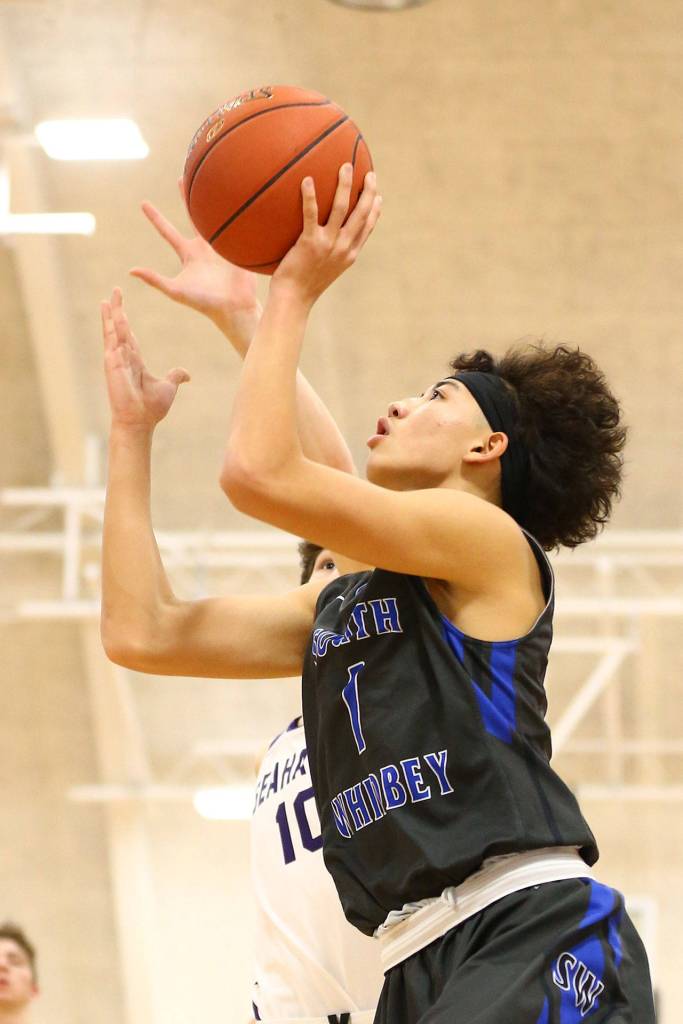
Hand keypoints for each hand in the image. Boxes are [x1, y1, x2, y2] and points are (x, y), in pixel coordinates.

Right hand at [101, 288, 189, 428]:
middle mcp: (123, 358)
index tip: (122, 309)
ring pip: (113, 331)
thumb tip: (186, 374)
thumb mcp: (168, 387)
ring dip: (111, 314)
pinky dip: (109, 327)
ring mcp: (116, 360)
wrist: (140, 421)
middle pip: (119, 329)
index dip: (125, 322)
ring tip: (108, 298)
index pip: (129, 337)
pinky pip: (111, 341)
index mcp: (135, 362)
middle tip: (115, 293)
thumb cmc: (150, 408)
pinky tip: (109, 314)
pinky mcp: (112, 364)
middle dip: (117, 310)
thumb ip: (175, 376)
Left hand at [129, 185, 260, 338]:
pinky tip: (237, 194)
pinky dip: (236, 212)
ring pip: (214, 216)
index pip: (167, 231)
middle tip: (181, 177)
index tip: (143, 203)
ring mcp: (221, 245)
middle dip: (186, 197)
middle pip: (192, 215)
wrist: (234, 307)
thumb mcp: (176, 291)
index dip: (155, 217)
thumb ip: (155, 280)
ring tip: (209, 176)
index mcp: (188, 254)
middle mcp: (203, 247)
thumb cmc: (205, 302)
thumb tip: (130, 271)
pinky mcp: (238, 246)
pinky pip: (235, 226)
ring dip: (212, 198)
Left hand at [272, 164, 381, 304]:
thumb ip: (328, 252)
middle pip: (362, 214)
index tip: (378, 195)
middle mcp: (343, 247)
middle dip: (368, 191)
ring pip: (342, 209)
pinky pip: (311, 214)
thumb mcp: (323, 270)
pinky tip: (306, 180)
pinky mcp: (309, 243)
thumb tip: (322, 238)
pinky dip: (310, 196)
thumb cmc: (303, 286)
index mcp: (349, 254)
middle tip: (368, 173)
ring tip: (345, 166)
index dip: (375, 210)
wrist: (293, 299)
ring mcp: (328, 245)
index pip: (367, 228)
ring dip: (346, 185)